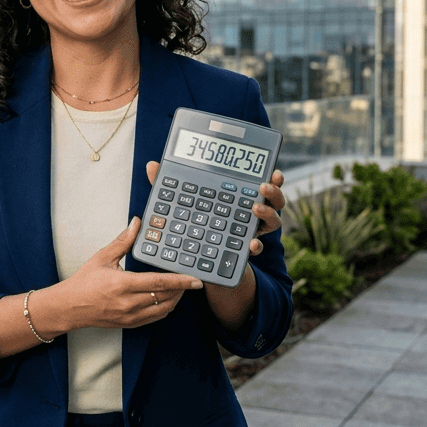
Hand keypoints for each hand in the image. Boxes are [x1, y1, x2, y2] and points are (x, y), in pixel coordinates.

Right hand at [51, 217, 203, 330]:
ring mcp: (130, 315)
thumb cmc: (84, 281)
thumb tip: (136, 223)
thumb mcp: (102, 258)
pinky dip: (165, 308)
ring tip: (180, 288)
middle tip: (190, 280)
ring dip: (175, 299)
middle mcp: (129, 302)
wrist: (70, 307)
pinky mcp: (130, 323)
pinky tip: (166, 299)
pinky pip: (155, 317)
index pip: (160, 282)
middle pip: (166, 296)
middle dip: (181, 288)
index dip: (180, 281)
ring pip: (163, 309)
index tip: (196, 280)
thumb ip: (123, 241)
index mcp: (123, 284)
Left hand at [145, 161, 286, 256]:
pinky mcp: (244, 251)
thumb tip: (152, 165)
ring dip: (268, 214)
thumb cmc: (193, 223)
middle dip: (274, 191)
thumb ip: (170, 185)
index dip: (272, 177)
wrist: (200, 262)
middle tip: (264, 185)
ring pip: (273, 223)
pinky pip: (256, 249)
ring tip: (255, 208)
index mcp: (240, 197)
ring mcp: (251, 232)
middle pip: (274, 200)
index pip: (259, 183)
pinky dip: (256, 246)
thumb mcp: (180, 202)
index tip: (274, 169)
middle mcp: (251, 214)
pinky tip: (251, 244)